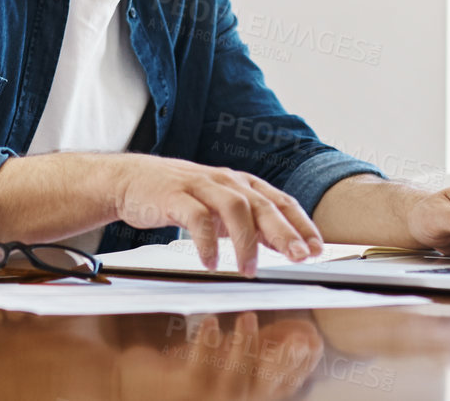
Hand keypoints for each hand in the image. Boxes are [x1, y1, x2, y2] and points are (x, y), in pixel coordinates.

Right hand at [110, 156, 324, 275]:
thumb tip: (284, 245)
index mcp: (241, 184)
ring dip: (246, 241)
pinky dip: (206, 241)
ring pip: (234, 208)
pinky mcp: (175, 196)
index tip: (317, 249)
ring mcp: (201, 186)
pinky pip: (196, 218)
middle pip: (263, 205)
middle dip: (284, 233)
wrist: (132, 180)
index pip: (280, 201)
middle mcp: (226, 181)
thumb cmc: (181, 197)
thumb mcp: (220, 208)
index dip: (301, 224)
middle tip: (299, 258)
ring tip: (249, 270)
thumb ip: (250, 223)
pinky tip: (210, 262)